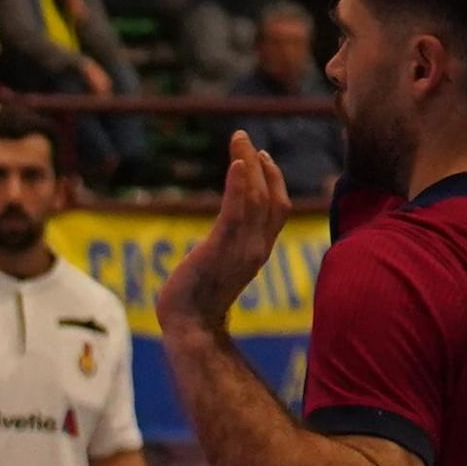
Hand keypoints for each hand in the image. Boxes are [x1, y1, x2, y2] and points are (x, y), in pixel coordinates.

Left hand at [164, 130, 288, 337]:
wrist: (190, 326)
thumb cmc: (198, 300)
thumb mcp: (220, 267)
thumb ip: (228, 248)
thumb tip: (220, 237)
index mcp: (259, 251)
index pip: (277, 209)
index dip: (273, 181)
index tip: (261, 158)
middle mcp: (258, 247)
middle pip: (272, 198)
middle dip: (261, 166)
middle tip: (245, 139)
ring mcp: (243, 248)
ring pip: (256, 199)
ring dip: (248, 165)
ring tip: (239, 139)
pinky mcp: (222, 248)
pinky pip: (236, 211)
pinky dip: (239, 185)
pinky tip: (237, 163)